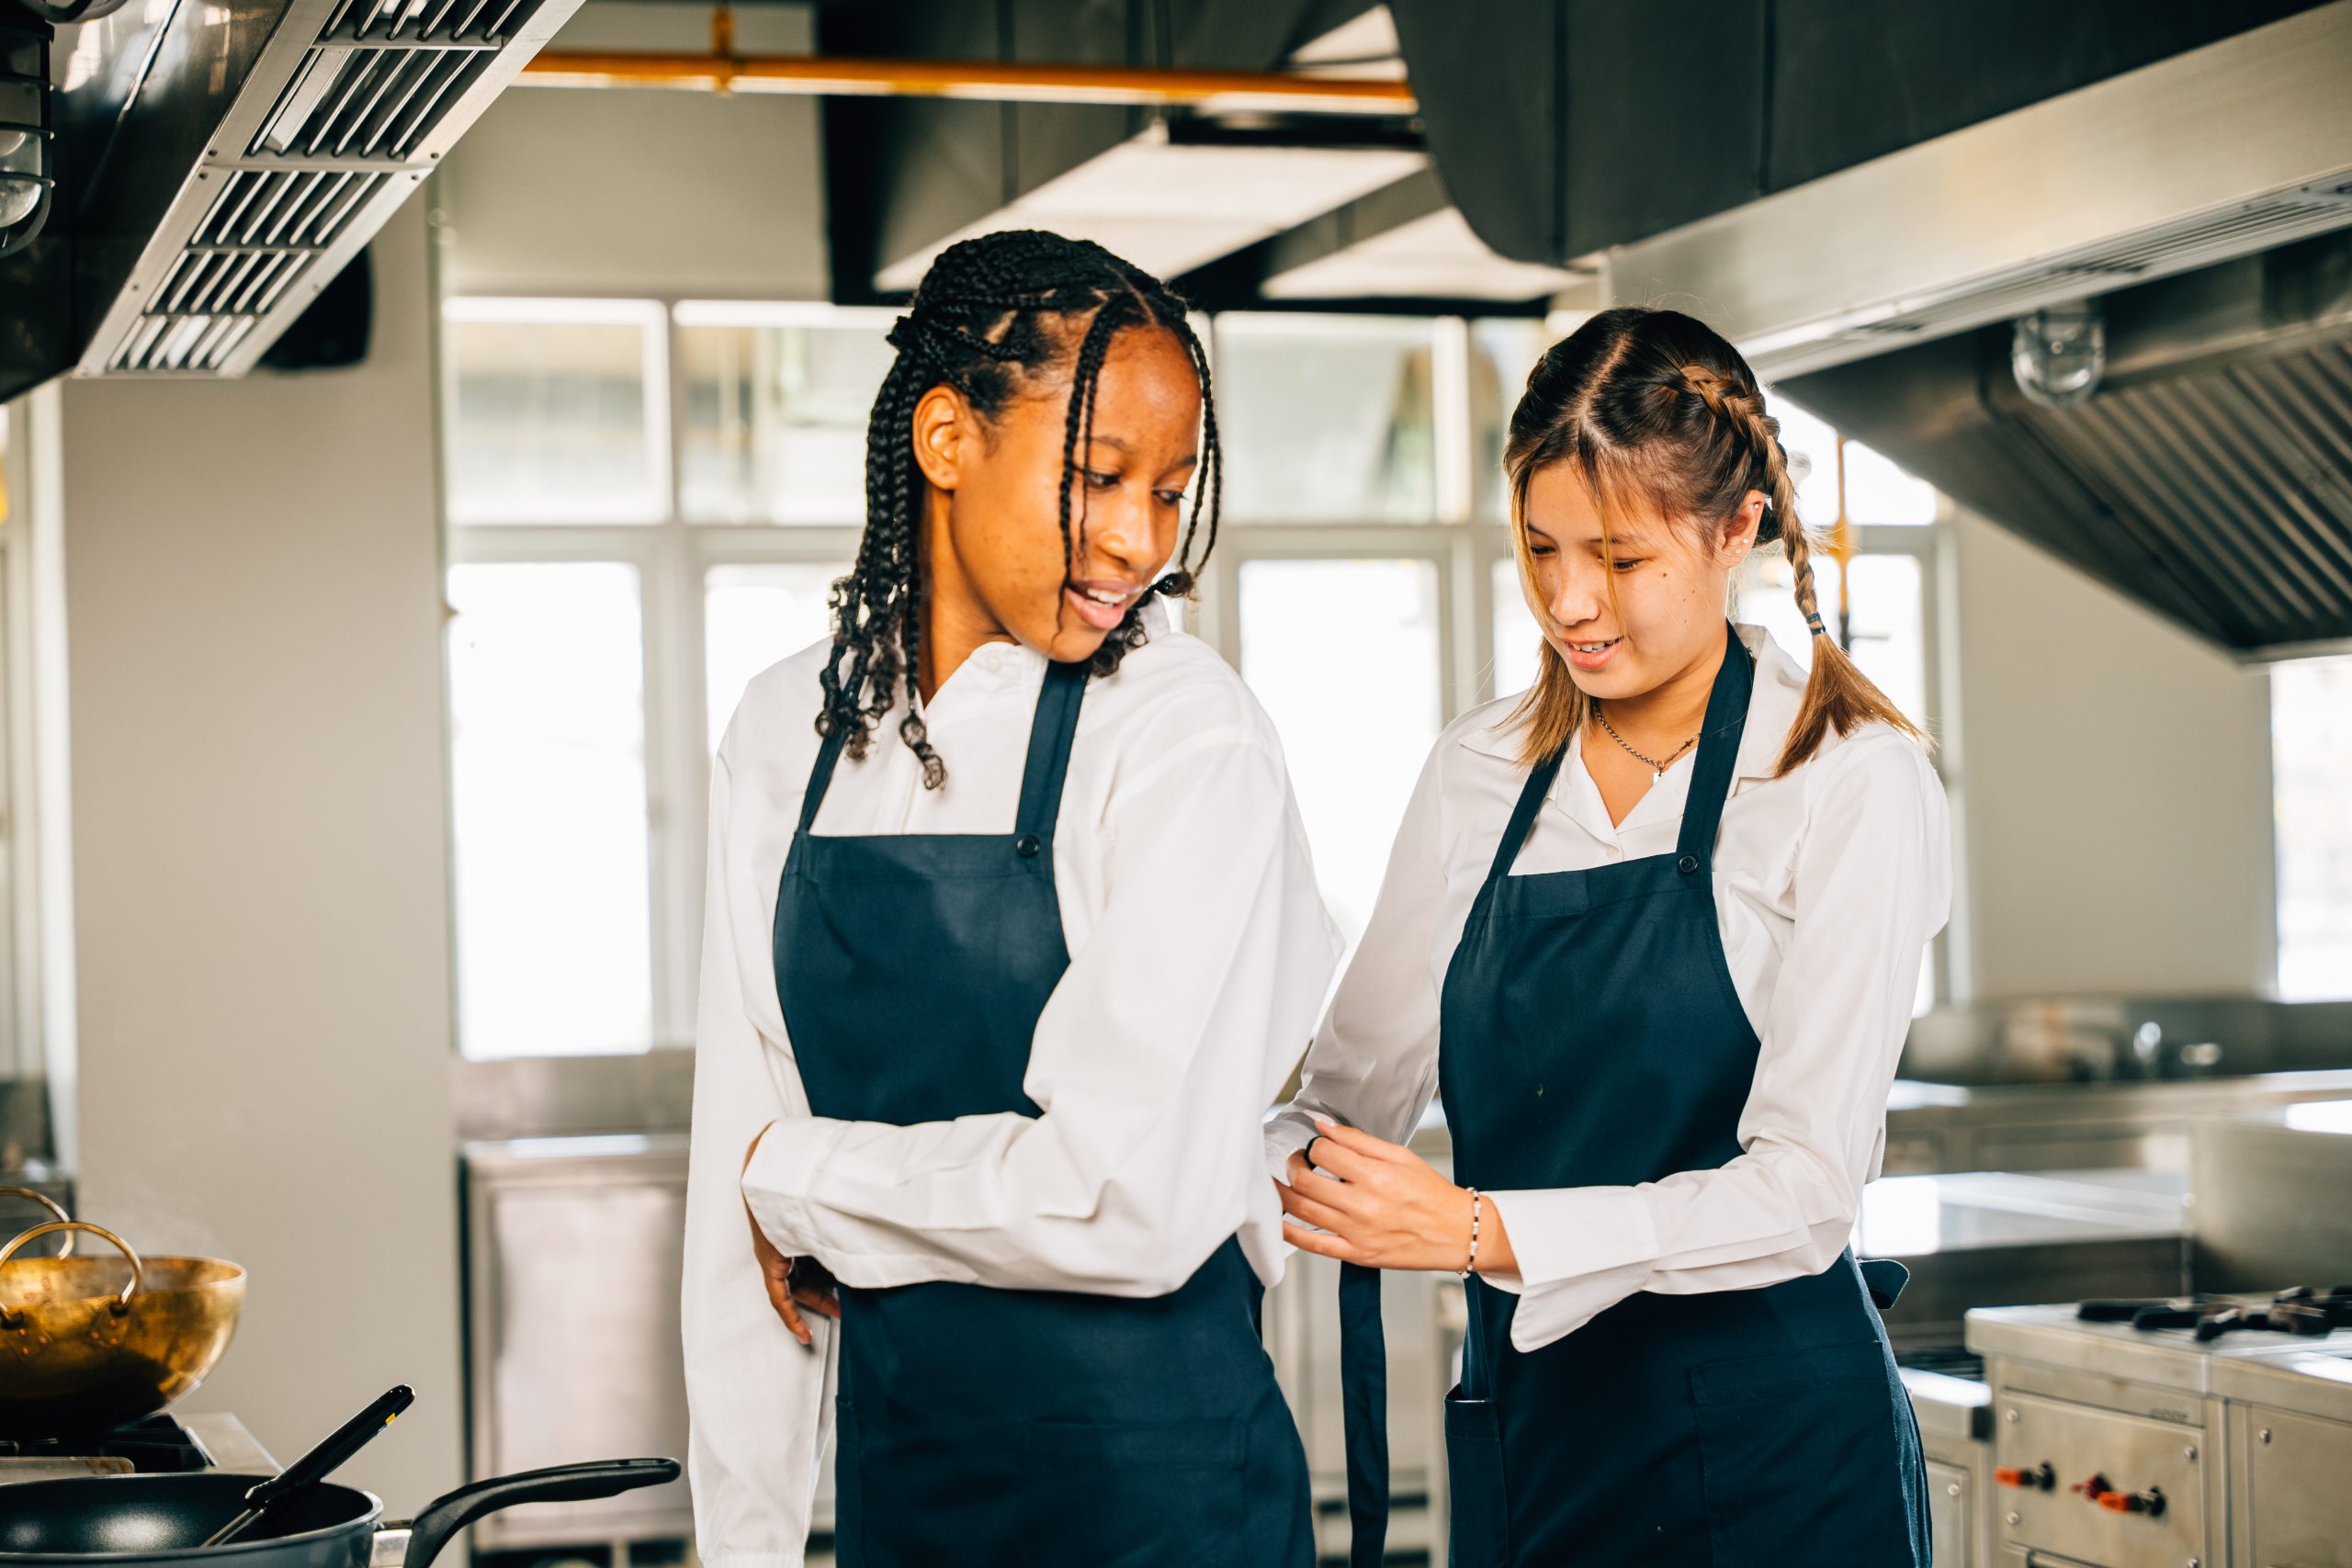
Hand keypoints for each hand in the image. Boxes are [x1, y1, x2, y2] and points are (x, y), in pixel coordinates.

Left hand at [743, 1123, 840, 1346]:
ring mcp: (775, 1249)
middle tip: (847, 1302)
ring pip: (797, 1284)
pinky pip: (779, 1297)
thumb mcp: (837, 1186)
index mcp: (801, 1220)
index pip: (816, 1250)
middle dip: (828, 1289)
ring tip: (837, 1314)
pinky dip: (790, 1316)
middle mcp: (787, 1236)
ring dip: (816, 1302)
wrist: (777, 1162)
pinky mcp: (769, 1261)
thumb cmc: (811, 1167)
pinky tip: (803, 1334)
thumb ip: (853, 1189)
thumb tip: (886, 1181)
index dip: (832, 1267)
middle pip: (808, 1270)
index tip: (848, 1279)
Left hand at [1277, 1118, 1511, 1274]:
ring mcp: (1357, 1232)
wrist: (1456, 1233)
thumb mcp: (1400, 1156)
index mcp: (1375, 1175)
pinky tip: (1281, 1221)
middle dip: (1293, 1165)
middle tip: (1296, 1161)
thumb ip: (1358, 1140)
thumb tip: (1324, 1125)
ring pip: (1303, 1210)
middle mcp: (1363, 1204)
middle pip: (1306, 1180)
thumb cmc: (1431, 1194)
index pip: (1324, 1152)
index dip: (1314, 1145)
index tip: (1316, 1146)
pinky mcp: (1356, 1254)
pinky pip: (1313, 1245)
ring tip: (1283, 1184)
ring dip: (1284, 1193)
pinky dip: (1290, 1233)